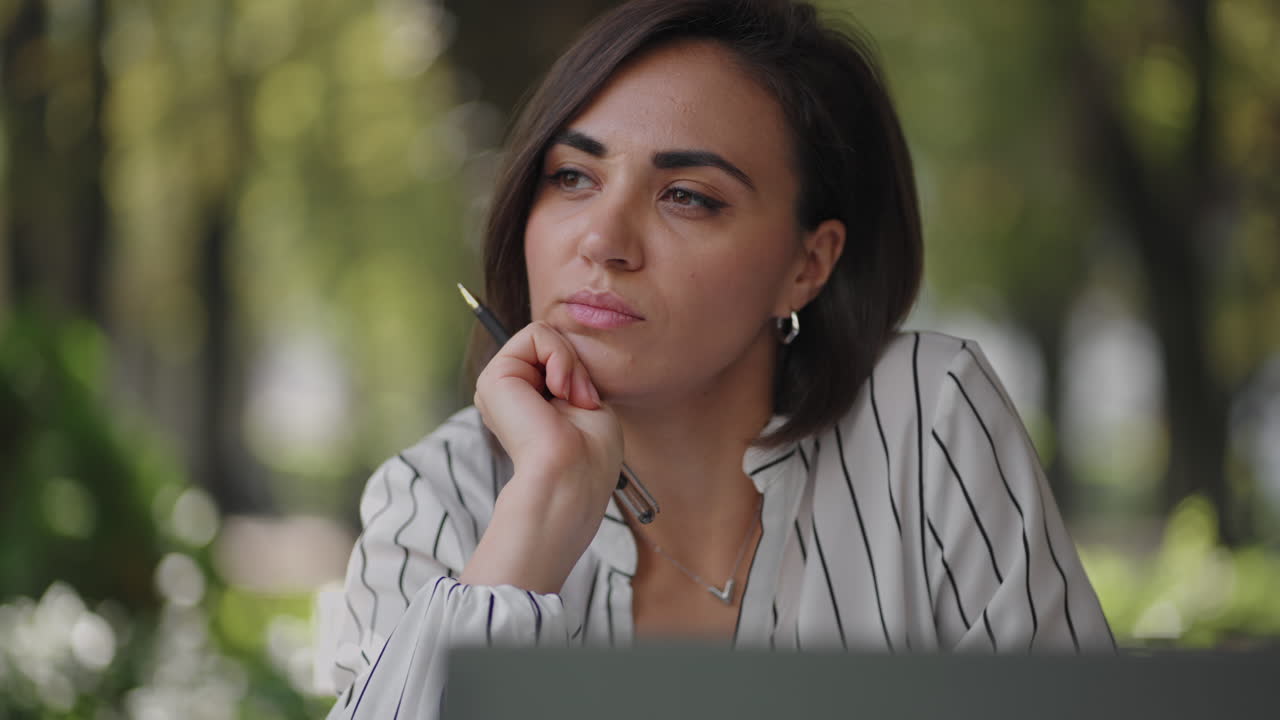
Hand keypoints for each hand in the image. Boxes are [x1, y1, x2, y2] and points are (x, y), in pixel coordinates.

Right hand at [465, 321, 622, 591]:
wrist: (574, 475)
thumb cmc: (590, 453)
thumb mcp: (586, 400)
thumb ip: (569, 370)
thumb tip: (559, 344)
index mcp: (528, 403)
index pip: (557, 356)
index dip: (580, 371)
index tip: (588, 405)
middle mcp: (510, 394)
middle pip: (550, 342)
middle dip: (576, 365)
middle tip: (581, 402)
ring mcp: (498, 386)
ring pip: (543, 335)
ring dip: (570, 363)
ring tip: (570, 399)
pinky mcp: (493, 377)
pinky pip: (536, 333)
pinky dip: (560, 356)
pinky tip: (558, 390)